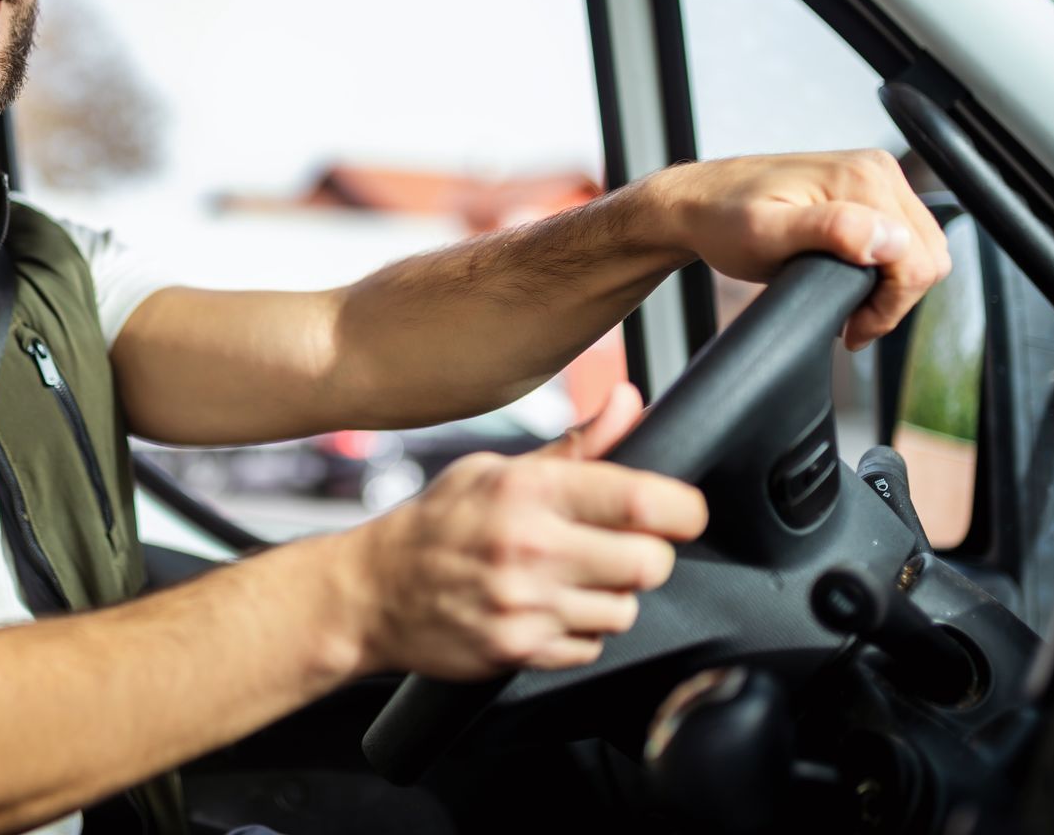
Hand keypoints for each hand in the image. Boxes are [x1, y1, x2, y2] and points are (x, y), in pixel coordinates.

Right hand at [342, 384, 707, 680]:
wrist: (371, 591)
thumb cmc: (437, 523)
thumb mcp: (496, 468)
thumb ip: (575, 447)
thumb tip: (629, 403)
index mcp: (529, 491)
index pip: (642, 502)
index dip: (682, 509)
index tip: (681, 511)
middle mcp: (530, 548)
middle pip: (650, 563)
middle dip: (647, 556)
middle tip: (621, 546)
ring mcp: (525, 605)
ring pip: (625, 611)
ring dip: (612, 596)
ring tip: (574, 578)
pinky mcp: (519, 651)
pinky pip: (591, 647)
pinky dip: (580, 632)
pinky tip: (548, 609)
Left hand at [650, 150, 952, 349]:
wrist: (697, 204)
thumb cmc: (722, 220)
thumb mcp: (767, 233)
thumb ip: (830, 231)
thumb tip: (887, 239)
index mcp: (863, 178)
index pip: (918, 259)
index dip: (890, 306)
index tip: (853, 329)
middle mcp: (876, 170)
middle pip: (927, 255)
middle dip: (894, 299)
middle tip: (851, 324)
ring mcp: (872, 178)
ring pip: (919, 250)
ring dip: (891, 287)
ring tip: (849, 307)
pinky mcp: (865, 191)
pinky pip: (901, 239)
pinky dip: (886, 270)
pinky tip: (852, 283)